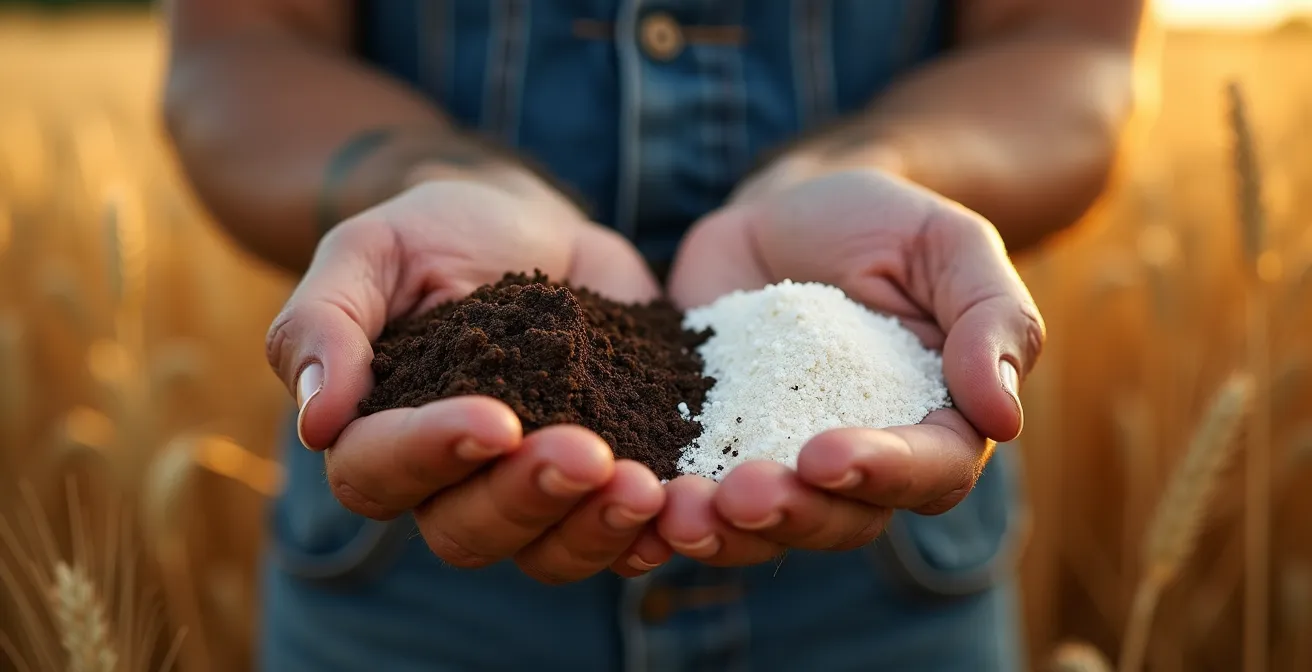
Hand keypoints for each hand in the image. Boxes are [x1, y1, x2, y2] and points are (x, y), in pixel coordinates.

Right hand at [265, 177, 672, 583]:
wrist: (529, 225)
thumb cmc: (435, 235)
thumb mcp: (371, 249)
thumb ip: (325, 321)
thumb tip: (317, 419)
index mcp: (379, 434)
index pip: (379, 472)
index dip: (431, 454)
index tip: (494, 419)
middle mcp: (451, 482)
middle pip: (468, 530)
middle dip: (527, 496)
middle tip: (587, 454)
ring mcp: (532, 488)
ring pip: (546, 552)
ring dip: (593, 528)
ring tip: (644, 488)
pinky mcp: (605, 476)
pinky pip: (621, 536)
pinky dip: (652, 533)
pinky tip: (682, 505)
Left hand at [649, 167, 1044, 567]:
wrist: (788, 208)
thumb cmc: (884, 223)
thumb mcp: (950, 246)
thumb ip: (991, 319)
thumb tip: (1004, 417)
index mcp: (933, 426)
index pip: (926, 473)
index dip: (882, 473)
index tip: (824, 452)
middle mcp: (859, 463)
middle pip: (838, 519)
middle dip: (790, 514)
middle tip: (740, 493)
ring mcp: (778, 459)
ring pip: (761, 527)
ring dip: (722, 531)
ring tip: (678, 511)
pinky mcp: (710, 445)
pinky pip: (693, 493)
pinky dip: (666, 510)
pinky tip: (637, 502)